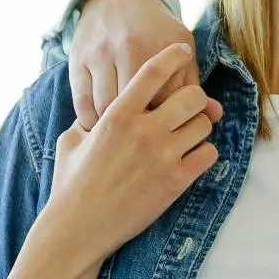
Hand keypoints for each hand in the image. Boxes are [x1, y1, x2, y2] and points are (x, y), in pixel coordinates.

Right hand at [36, 44, 219, 265]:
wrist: (78, 227)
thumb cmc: (70, 184)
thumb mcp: (72, 140)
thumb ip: (91, 118)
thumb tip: (100, 108)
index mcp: (116, 115)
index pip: (153, 72)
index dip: (173, 56)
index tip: (182, 51)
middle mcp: (143, 131)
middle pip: (191, 96)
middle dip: (193, 99)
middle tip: (187, 108)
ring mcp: (162, 156)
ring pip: (203, 125)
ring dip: (199, 128)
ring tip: (186, 136)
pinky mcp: (175, 181)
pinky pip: (208, 155)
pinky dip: (204, 154)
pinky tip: (190, 159)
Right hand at [68, 0, 193, 129]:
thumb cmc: (153, 31)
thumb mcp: (179, 46)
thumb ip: (193, 82)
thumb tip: (216, 115)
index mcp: (158, 46)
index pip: (168, 96)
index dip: (172, 118)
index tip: (172, 126)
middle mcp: (127, 48)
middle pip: (137, 105)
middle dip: (145, 125)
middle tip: (149, 135)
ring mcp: (98, 55)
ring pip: (107, 108)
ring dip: (115, 127)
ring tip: (125, 134)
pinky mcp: (76, 63)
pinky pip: (82, 105)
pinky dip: (91, 121)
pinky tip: (102, 126)